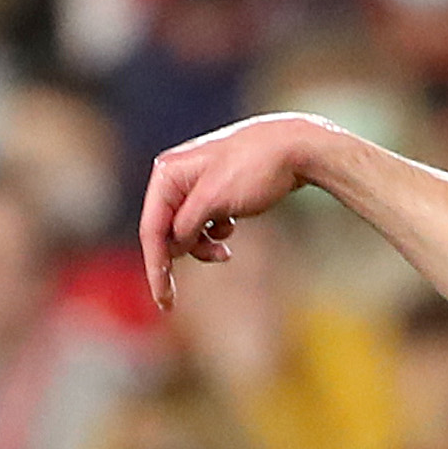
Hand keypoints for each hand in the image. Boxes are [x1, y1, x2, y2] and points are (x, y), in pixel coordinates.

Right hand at [141, 113, 344, 308]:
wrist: (296, 148)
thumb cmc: (255, 168)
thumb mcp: (214, 200)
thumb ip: (187, 227)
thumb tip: (173, 246)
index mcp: (168, 174)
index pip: (151, 229)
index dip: (155, 267)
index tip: (163, 300)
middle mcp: (176, 176)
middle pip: (165, 231)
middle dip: (182, 256)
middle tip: (183, 291)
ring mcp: (196, 183)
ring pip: (186, 230)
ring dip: (202, 247)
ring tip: (224, 253)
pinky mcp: (215, 190)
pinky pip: (204, 223)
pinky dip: (215, 234)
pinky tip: (232, 226)